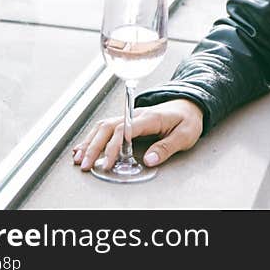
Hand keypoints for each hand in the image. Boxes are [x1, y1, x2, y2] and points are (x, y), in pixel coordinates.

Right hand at [72, 99, 203, 170]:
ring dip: (90, 141)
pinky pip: (106, 127)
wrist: (190, 105)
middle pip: (107, 127)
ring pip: (103, 126)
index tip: (107, 163)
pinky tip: (83, 147)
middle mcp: (136, 115)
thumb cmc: (188, 120)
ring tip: (79, 158)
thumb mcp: (185, 136)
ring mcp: (131, 117)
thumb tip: (149, 161)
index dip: (112, 147)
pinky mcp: (128, 121)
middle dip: (94, 146)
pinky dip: (93, 137)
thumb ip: (167, 148)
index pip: (124, 130)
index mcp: (150, 118)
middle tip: (85, 164)